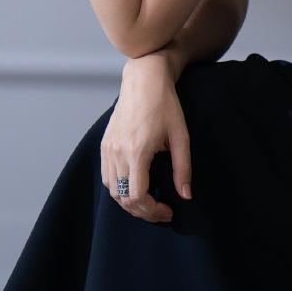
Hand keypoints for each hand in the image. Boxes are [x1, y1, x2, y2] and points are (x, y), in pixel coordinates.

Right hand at [101, 51, 192, 222]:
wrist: (144, 79)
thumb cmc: (165, 104)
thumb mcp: (181, 137)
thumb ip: (183, 168)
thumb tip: (185, 195)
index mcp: (137, 151)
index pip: (137, 196)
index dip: (152, 211)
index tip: (168, 211)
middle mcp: (118, 151)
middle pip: (122, 198)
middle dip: (142, 211)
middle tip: (160, 211)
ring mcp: (108, 147)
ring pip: (112, 189)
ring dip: (129, 201)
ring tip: (148, 201)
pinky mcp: (105, 142)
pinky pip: (106, 175)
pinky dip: (118, 188)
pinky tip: (135, 185)